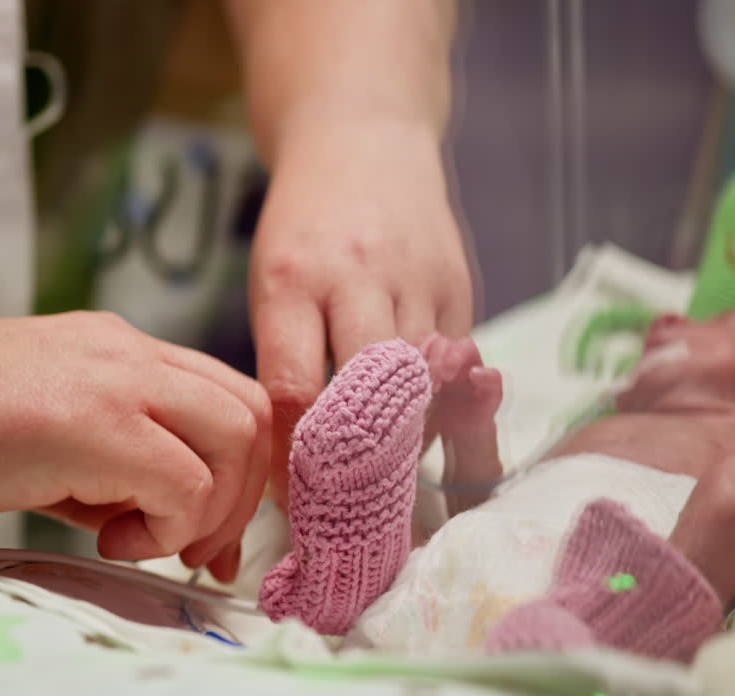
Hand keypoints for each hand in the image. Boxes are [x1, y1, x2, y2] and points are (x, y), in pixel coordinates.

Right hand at [0, 310, 269, 575]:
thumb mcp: (46, 432)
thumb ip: (109, 462)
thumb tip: (156, 516)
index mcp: (122, 350)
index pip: (227, 396)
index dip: (240, 470)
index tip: (211, 531)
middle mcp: (132, 352)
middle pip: (249, 414)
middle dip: (240, 497)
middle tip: (193, 550)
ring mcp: (118, 378)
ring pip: (236, 437)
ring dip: (209, 509)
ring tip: (142, 542)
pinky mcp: (95, 421)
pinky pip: (185, 482)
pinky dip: (167, 527)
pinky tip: (106, 541)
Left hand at [248, 123, 473, 510]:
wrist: (365, 140)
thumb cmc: (305, 228)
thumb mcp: (273, 282)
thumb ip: (287, 360)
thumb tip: (297, 463)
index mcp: (290, 280)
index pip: (294, 389)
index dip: (296, 459)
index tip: (298, 506)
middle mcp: (357, 279)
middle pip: (370, 396)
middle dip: (366, 464)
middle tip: (360, 516)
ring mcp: (417, 280)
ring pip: (423, 388)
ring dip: (410, 443)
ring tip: (397, 488)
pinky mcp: (461, 286)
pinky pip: (456, 367)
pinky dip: (442, 407)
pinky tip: (429, 431)